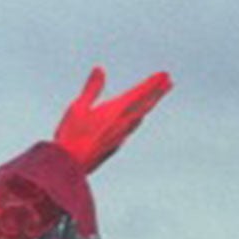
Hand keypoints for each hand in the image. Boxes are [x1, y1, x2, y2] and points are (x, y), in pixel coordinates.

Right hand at [53, 67, 171, 172]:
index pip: (140, 93)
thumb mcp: (78, 108)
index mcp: (116, 111)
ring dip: (148, 105)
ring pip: (140, 117)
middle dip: (158, 92)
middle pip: (145, 105)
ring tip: (155, 99)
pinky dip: (137, 119)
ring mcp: (121, 137)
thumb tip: (100, 69)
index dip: (153, 83)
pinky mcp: (114, 147)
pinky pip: (131, 128)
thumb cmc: (71, 137)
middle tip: (169, 82)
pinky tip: (136, 121)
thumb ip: (91, 89)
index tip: (165, 75)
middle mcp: (123, 123)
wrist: (69, 168)